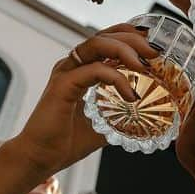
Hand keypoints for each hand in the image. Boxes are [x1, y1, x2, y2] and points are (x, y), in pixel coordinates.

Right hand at [9, 25, 158, 175]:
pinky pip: (95, 70)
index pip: (106, 39)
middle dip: (134, 38)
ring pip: (97, 44)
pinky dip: (117, 78)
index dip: (130, 35)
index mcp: (80, 70)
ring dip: (126, 49)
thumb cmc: (64, 142)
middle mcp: (72, 66)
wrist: (38, 158)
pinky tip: (130, 95)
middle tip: (156, 52)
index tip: (153, 45)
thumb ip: (120, 117)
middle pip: (105, 35)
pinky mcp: (63, 86)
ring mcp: (66, 73)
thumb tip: (146, 120)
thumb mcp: (102, 126)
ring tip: (145, 65)